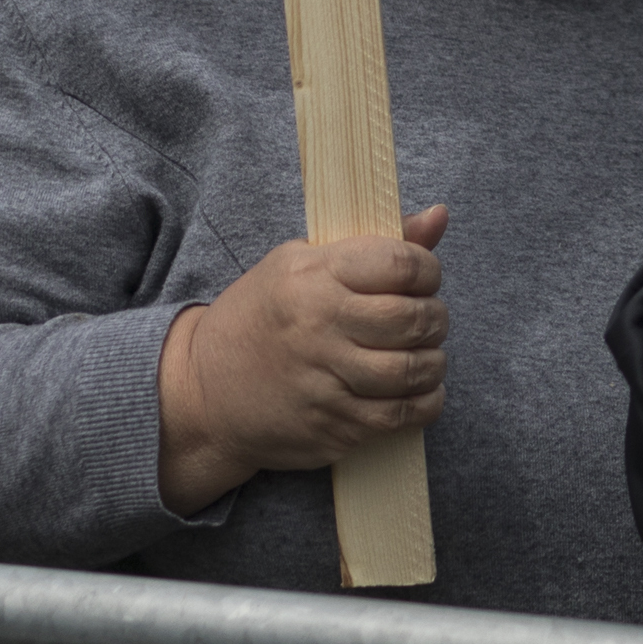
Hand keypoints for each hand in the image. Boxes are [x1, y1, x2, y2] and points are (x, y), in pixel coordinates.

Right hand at [155, 203, 449, 515]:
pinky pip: (400, 416)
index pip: (401, 264)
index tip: (423, 279)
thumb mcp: (302, 263)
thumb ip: (377, 244)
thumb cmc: (261, 318)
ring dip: (433, 362)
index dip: (427, 270)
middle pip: (414, 319)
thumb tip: (440, 216)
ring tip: (424, 355)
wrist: (202, 393)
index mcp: (312, 278)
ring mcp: (325, 382)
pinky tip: (418, 391)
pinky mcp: (332, 426)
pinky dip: (424, 403)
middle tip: (427, 320)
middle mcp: (319, 328)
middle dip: (435, 318)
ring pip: (413, 371)